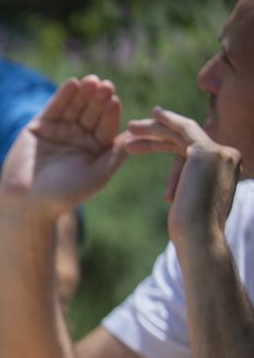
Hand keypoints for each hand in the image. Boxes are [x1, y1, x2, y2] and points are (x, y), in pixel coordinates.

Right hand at [0, 75, 128, 220]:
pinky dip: (63, 96)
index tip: (113, 101)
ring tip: (90, 82)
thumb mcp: (98, 175)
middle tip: (105, 86)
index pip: (106, 126)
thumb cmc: (64, 194)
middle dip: (98, 99)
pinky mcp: (39, 127)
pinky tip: (72, 84)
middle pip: (91, 112)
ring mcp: (59, 130)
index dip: (109, 113)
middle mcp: (78, 138)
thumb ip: (117, 154)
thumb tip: (139, 135)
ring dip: (83, 93)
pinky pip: (54, 108)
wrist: (27, 202)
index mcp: (94, 149)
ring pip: (74, 107)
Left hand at [125, 107, 240, 246]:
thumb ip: (190, 190)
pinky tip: (151, 118)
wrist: (199, 239)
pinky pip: (182, 130)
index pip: (191, 149)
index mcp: (226, 167)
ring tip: (130, 127)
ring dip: (155, 128)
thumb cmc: (190, 230)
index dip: (167, 143)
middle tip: (132, 128)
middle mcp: (228, 156)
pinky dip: (166, 122)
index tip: (147, 142)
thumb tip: (178, 196)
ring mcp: (219, 152)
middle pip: (187, 137)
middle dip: (159, 132)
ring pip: (183, 131)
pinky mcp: (205, 152)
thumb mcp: (190, 204)